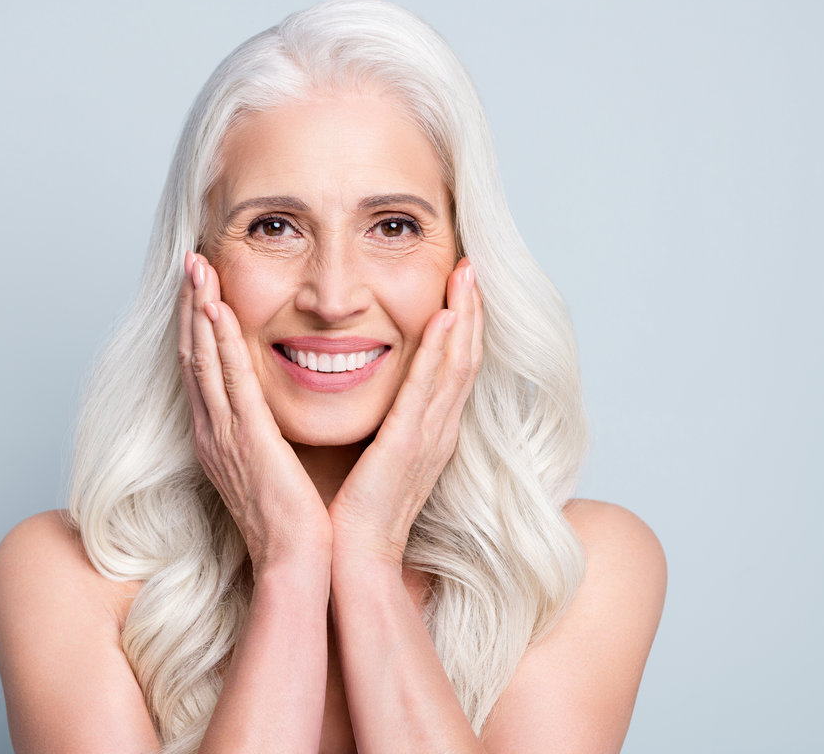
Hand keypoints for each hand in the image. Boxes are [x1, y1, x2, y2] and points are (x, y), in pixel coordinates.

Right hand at [178, 252, 332, 574]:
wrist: (294, 562)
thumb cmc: (292, 519)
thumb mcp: (272, 465)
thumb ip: (267, 432)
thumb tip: (275, 408)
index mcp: (219, 437)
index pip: (202, 368)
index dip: (197, 324)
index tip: (200, 286)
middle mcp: (213, 431)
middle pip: (193, 355)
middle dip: (189, 305)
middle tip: (191, 261)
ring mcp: (224, 435)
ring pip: (204, 359)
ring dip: (198, 310)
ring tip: (197, 269)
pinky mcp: (246, 440)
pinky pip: (230, 382)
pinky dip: (220, 342)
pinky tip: (217, 310)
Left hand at [327, 258, 483, 567]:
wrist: (353, 559)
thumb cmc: (356, 511)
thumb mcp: (377, 456)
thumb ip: (384, 424)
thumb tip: (370, 394)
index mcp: (430, 431)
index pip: (453, 366)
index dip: (461, 323)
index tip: (459, 283)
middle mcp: (438, 430)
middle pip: (464, 357)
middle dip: (470, 308)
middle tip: (471, 264)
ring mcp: (429, 438)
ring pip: (456, 365)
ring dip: (463, 316)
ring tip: (464, 274)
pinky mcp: (408, 447)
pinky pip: (427, 391)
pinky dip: (438, 352)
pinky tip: (442, 318)